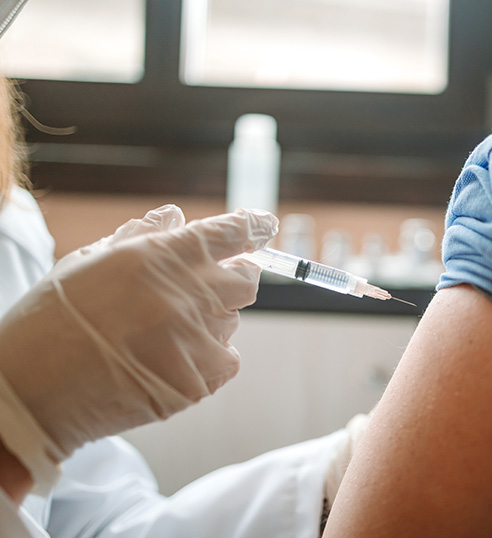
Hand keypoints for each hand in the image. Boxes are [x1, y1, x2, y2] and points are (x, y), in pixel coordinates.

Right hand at [0, 206, 277, 491]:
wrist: (32, 392)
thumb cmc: (52, 322)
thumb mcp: (87, 262)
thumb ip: (141, 236)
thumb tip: (177, 217)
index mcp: (161, 256)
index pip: (231, 232)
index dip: (253, 226)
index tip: (264, 225)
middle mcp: (189, 292)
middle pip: (246, 279)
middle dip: (232, 278)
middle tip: (202, 289)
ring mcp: (198, 337)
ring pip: (232, 320)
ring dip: (209, 321)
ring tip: (160, 335)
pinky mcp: (200, 378)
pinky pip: (227, 360)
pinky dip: (208, 359)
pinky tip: (169, 362)